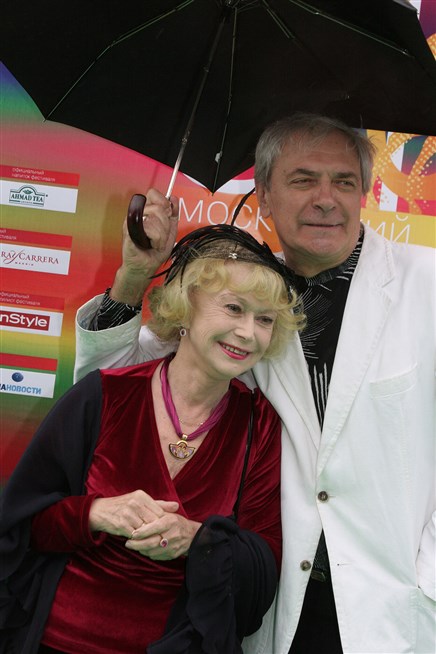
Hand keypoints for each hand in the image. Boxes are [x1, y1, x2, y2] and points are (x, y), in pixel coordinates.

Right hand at [88, 489, 178, 538]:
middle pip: (154, 522)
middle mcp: (135, 503)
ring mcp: (128, 513)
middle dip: (156, 531)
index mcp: (141, 496)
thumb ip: (159, 504)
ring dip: (148, 537)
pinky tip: (138, 540)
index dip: (162, 523)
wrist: (100, 511)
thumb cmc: (123, 506)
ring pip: (145, 530)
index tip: (164, 529)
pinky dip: (138, 540)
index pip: (159, 512)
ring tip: (150, 540)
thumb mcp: (140, 501)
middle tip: (160, 538)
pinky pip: (135, 536)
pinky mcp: (121, 524)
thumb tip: (177, 506)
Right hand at [110, 188, 178, 305]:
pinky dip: (156, 239)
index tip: (166, 216)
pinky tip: (151, 244)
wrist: (144, 267)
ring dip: (161, 234)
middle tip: (160, 236)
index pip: (154, 194)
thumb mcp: (170, 231)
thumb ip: (173, 214)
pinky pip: (150, 227)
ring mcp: (132, 220)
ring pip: (156, 216)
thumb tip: (174, 198)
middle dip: (165, 224)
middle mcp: (138, 214)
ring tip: (156, 242)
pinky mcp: (128, 229)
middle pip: (159, 206)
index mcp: (147, 212)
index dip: (163, 203)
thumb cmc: (154, 251)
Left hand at [125, 505, 200, 560]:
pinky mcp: (172, 555)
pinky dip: (148, 553)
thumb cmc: (176, 522)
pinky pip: (156, 556)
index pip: (153, 527)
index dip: (141, 532)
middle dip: (137, 544)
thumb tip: (138, 517)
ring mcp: (173, 546)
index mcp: (170, 521)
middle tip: (128, 543)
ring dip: (140, 549)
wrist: (192, 535)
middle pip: (151, 542)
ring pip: (152, 551)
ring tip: (134, 546)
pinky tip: (144, 549)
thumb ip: (154, 514)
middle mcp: (172, 534)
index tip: (132, 533)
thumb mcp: (168, 514)